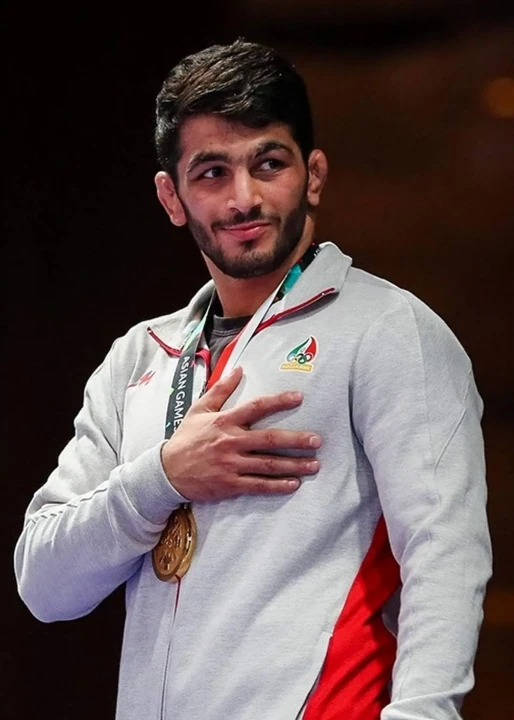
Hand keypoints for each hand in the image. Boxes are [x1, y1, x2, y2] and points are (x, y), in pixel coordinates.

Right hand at [161, 366, 321, 500]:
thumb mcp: (199, 409)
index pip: (256, 407)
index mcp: (224, 421)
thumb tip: (239, 369)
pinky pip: (258, 486)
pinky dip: (277, 485)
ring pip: (268, 464)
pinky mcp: (229, 484)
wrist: (167, 471)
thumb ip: (220, 389)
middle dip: (296, 440)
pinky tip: (293, 484)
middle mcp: (230, 442)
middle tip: (317, 440)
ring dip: (293, 465)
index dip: (279, 401)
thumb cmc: (185, 438)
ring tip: (314, 464)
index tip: (299, 398)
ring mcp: (231, 465)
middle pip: (269, 439)